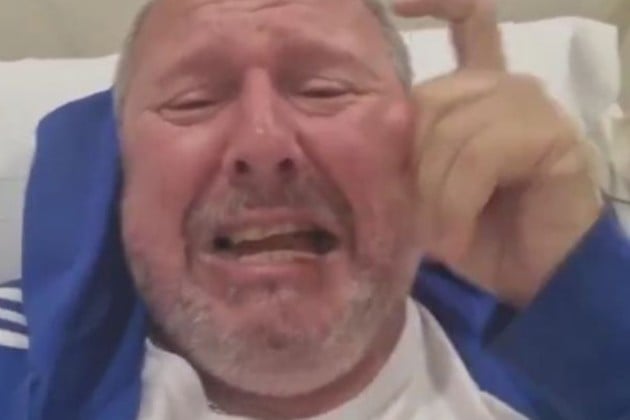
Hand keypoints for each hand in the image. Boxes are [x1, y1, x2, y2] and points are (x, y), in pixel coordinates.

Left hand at [394, 0, 602, 306]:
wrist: (529, 277)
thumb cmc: (475, 232)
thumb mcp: (428, 187)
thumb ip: (410, 148)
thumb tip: (380, 122)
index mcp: (478, 91)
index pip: (469, 22)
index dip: (439, 3)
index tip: (396, 2)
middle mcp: (507, 87)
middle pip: (431, 98)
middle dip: (413, 166)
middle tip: (416, 217)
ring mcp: (534, 107)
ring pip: (451, 131)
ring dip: (434, 194)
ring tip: (439, 236)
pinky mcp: (552, 137)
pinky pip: (479, 156)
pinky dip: (457, 202)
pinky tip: (458, 236)